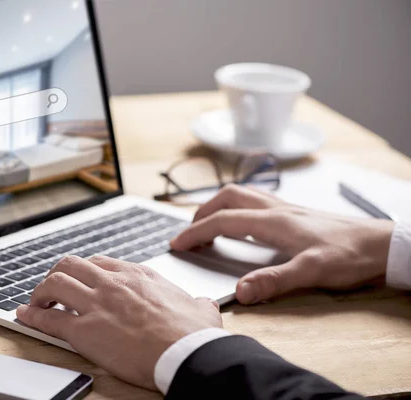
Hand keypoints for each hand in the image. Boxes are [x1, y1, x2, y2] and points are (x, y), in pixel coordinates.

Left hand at [16, 255, 221, 389]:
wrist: (187, 353)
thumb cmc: (193, 334)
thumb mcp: (201, 308)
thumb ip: (197, 302)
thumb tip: (203, 304)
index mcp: (138, 275)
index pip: (100, 262)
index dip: (84, 270)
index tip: (80, 278)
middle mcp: (113, 283)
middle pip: (72, 264)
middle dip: (58, 273)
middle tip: (55, 288)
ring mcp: (97, 304)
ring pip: (55, 283)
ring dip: (42, 291)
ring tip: (37, 301)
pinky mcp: (84, 331)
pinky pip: (48, 319)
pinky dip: (31, 316)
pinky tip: (24, 316)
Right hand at [171, 184, 394, 304]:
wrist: (382, 244)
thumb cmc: (350, 255)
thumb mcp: (312, 272)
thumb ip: (274, 280)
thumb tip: (240, 291)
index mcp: (273, 221)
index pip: (222, 220)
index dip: (195, 231)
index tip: (177, 243)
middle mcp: (276, 209)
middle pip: (228, 197)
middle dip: (203, 211)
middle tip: (190, 231)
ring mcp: (286, 209)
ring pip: (243, 196)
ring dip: (220, 206)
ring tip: (210, 225)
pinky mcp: (295, 215)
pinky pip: (257, 203)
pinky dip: (239, 210)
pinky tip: (245, 228)